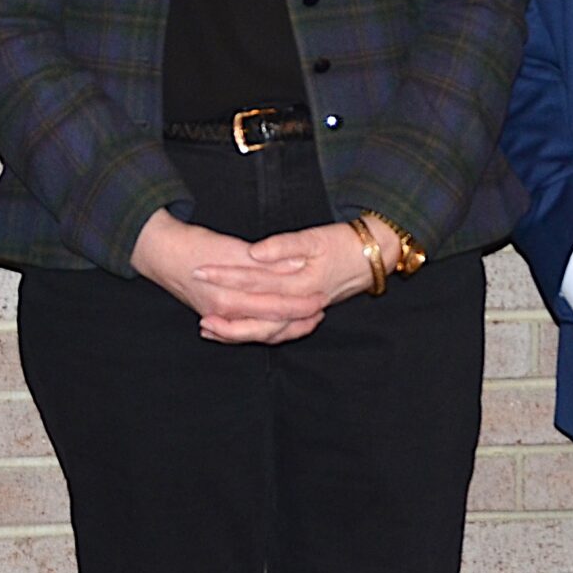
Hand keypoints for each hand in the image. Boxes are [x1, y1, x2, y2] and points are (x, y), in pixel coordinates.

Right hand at [131, 209, 325, 344]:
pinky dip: (263, 330)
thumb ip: (266, 260)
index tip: (321, 300)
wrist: (160, 251)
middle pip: (269, 328)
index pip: (275, 309)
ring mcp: (218, 318)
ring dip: (284, 328)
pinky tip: (278, 327)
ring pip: (258, 332)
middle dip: (297, 323)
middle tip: (321, 312)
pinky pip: (244, 330)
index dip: (300, 306)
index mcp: (230, 299)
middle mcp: (225, 315)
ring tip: (307, 321)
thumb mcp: (232, 248)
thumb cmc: (195, 245)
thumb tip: (298, 264)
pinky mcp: (215, 315)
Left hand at [205, 215, 391, 341]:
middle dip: (223, 316)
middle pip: (254, 317)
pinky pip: (276, 331)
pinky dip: (255, 333)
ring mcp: (300, 311)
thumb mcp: (314, 239)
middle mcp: (297, 304)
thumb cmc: (345, 243)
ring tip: (208, 328)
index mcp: (297, 285)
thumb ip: (283, 247)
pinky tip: (238, 329)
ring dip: (236, 331)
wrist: (375, 256)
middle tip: (198, 315)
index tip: (199, 270)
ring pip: (264, 331)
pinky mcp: (304, 311)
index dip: (224, 277)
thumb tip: (253, 254)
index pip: (252, 283)